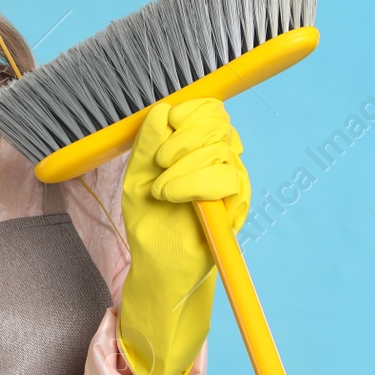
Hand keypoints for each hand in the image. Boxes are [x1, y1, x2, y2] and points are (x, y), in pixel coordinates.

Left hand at [116, 97, 251, 374]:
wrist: (160, 265)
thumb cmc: (149, 220)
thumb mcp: (136, 177)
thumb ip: (148, 144)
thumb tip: (162, 110)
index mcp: (197, 147)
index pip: (208, 109)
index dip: (189, 111)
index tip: (167, 124)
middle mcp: (219, 159)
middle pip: (217, 124)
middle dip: (183, 138)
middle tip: (159, 163)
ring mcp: (232, 180)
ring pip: (221, 150)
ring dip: (183, 166)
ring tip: (160, 190)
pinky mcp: (238, 203)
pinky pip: (227, 179)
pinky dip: (193, 184)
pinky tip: (172, 197)